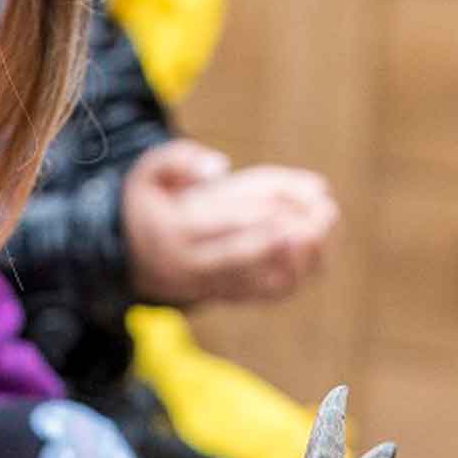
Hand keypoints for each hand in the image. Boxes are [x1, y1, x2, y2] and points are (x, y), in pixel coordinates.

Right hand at [122, 142, 337, 306]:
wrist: (129, 259)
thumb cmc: (147, 205)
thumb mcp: (146, 173)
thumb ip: (177, 160)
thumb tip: (220, 167)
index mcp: (174, 233)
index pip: (225, 223)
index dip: (265, 213)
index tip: (302, 199)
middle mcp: (194, 267)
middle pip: (250, 254)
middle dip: (291, 235)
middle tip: (327, 212)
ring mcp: (213, 287)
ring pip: (263, 281)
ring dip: (303, 257)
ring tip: (328, 224)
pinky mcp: (229, 297)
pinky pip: (267, 294)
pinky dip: (297, 273)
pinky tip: (320, 247)